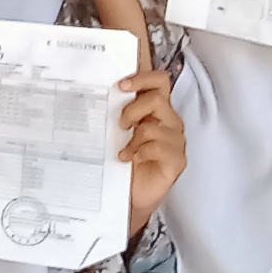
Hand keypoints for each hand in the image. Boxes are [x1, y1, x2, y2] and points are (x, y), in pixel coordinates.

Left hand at [115, 51, 184, 231]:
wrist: (130, 194)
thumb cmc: (125, 160)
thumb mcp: (118, 132)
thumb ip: (117, 112)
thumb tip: (94, 92)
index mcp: (157, 109)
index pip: (159, 81)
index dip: (143, 78)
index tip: (121, 86)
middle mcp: (169, 121)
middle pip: (158, 98)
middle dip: (133, 109)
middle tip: (121, 124)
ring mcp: (176, 140)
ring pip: (155, 125)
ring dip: (134, 138)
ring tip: (124, 151)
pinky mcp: (177, 159)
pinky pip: (160, 147)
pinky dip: (141, 152)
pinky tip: (131, 160)